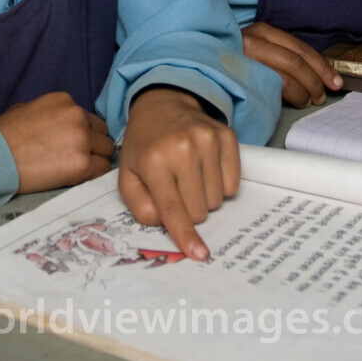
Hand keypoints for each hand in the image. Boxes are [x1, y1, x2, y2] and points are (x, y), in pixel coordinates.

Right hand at [0, 91, 115, 193]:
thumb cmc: (2, 136)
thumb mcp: (25, 109)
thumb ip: (48, 112)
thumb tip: (58, 121)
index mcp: (64, 100)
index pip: (88, 117)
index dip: (81, 132)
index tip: (68, 144)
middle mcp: (77, 115)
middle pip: (101, 132)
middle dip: (92, 144)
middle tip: (74, 157)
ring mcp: (81, 139)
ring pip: (107, 150)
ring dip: (95, 159)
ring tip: (74, 168)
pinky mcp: (82, 164)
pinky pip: (102, 169)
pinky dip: (92, 174)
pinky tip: (76, 176)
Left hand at [118, 87, 238, 260]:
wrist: (162, 106)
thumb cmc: (144, 147)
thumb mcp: (128, 176)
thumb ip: (140, 206)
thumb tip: (165, 224)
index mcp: (154, 161)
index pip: (173, 208)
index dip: (186, 234)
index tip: (199, 254)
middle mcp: (183, 148)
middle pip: (199, 210)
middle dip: (188, 210)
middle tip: (176, 190)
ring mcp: (208, 140)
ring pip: (218, 200)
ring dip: (204, 198)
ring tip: (189, 177)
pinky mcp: (227, 137)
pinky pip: (233, 185)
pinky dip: (221, 186)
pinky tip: (205, 169)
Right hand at [241, 22, 340, 106]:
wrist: (198, 61)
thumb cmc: (236, 58)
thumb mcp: (259, 47)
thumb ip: (282, 54)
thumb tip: (317, 72)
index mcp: (263, 31)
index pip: (300, 48)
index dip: (322, 66)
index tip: (335, 80)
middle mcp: (254, 40)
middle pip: (296, 62)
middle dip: (315, 81)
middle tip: (323, 95)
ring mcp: (245, 57)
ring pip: (285, 76)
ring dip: (304, 92)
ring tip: (309, 101)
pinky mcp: (239, 75)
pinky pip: (272, 87)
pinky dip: (290, 96)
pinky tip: (294, 101)